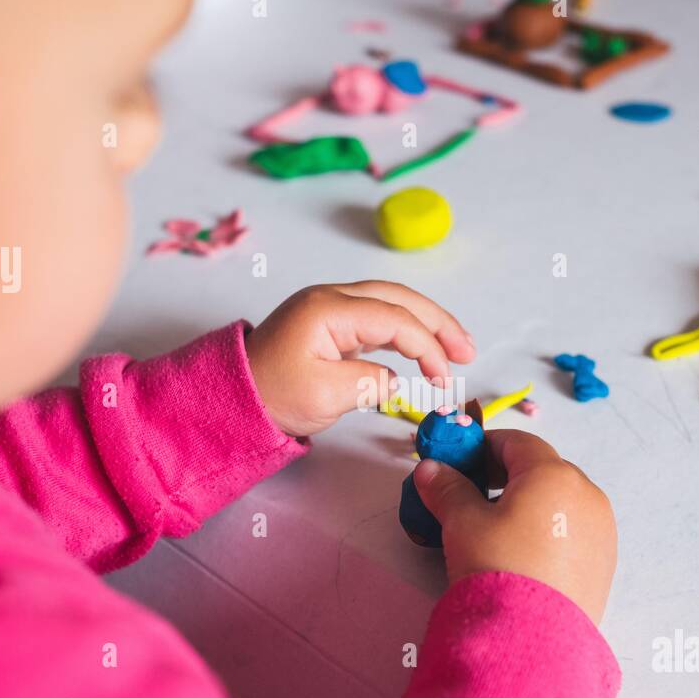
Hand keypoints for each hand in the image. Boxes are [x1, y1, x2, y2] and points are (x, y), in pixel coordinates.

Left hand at [244, 281, 474, 437]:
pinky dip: (404, 330)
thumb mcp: (325, 397)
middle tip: (468, 350)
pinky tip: (421, 348)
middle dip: (438, 323)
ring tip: (456, 348)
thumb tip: (395, 379)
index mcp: (328, 309)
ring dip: (425, 324)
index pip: (395, 319)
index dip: (427, 347)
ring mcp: (329, 308)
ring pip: (390, 303)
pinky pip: (376, 317)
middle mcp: (331, 298)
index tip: (443, 379)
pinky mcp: (329, 324)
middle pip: (399, 298)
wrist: (230, 399)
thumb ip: (370, 382)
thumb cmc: (271, 397)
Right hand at [413, 430, 615, 624]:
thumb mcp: (462, 523)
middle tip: (472, 496)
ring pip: (560, 502)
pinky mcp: (604, 562)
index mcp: (553, 474)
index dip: (483, 446)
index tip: (459, 462)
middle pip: (542, 470)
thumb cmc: (497, 566)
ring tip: (496, 530)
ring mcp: (601, 529)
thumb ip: (447, 489)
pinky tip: (523, 554)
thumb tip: (430, 468)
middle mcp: (586, 494)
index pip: (517, 443)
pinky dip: (548, 530)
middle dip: (505, 476)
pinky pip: (573, 530)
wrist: (531, 637)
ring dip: (528, 504)